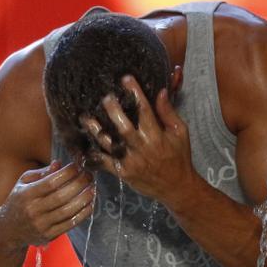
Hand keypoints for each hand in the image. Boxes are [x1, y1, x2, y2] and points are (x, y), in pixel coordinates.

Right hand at [0, 161, 93, 247]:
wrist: (8, 230)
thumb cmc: (18, 201)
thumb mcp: (23, 183)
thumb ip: (41, 172)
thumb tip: (59, 164)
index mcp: (26, 194)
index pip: (51, 182)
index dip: (67, 173)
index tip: (78, 166)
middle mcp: (33, 210)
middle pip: (62, 196)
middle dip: (79, 184)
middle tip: (89, 175)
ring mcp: (41, 224)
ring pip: (68, 211)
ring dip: (84, 199)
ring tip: (92, 189)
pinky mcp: (48, 235)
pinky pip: (69, 224)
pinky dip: (82, 214)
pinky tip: (89, 204)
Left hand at [82, 75, 196, 203]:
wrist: (176, 187)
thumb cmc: (179, 157)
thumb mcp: (180, 133)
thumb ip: (168, 113)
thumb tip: (161, 91)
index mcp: (157, 136)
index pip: (145, 110)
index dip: (135, 93)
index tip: (126, 79)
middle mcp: (142, 148)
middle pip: (123, 127)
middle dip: (113, 110)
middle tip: (106, 97)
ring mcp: (130, 161)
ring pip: (109, 143)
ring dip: (96, 130)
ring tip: (86, 117)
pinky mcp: (122, 172)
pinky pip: (104, 162)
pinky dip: (94, 153)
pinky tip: (86, 142)